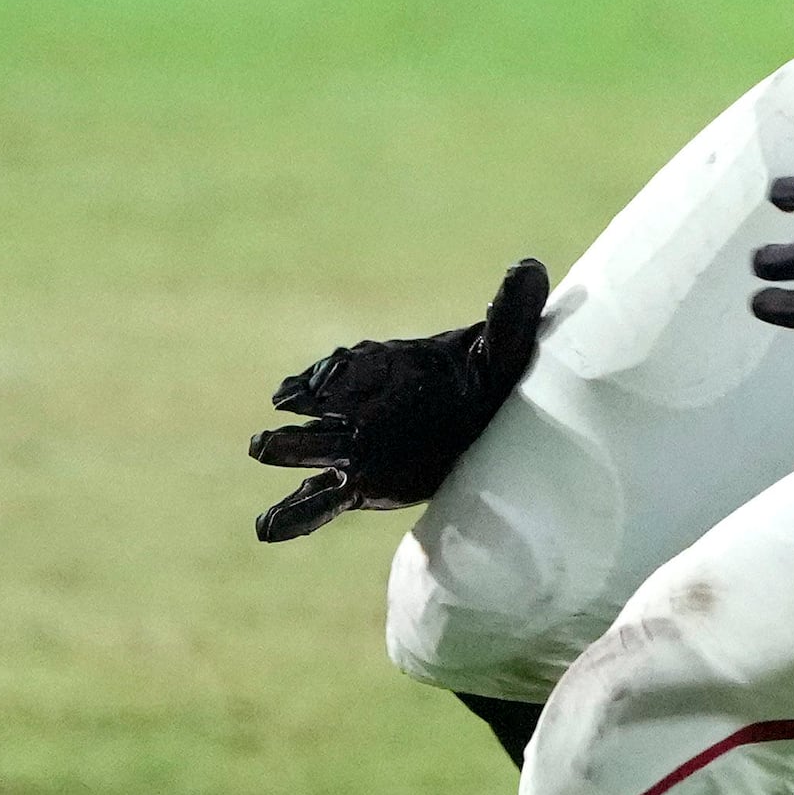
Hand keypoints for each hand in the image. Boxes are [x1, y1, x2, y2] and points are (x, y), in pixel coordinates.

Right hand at [247, 258, 547, 542]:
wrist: (485, 421)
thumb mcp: (505, 346)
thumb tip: (531, 265)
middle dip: (302, 408)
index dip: (339, 373)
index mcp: (384, 368)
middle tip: (282, 410)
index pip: (354, 365)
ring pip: (309, 449)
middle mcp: (358, 406)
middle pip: (320, 406)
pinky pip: (319, 502)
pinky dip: (292, 515)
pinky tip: (265, 529)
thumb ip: (510, 312)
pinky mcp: (359, 484)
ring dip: (287, 448)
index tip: (325, 382)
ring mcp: (353, 447)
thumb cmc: (488, 377)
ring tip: (262, 448)